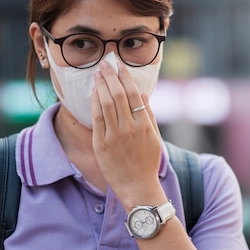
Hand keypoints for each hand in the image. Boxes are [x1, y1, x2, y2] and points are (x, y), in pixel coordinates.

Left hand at [91, 59, 162, 207]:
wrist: (137, 186)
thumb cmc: (147, 162)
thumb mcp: (155, 137)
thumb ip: (149, 114)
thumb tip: (143, 93)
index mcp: (144, 124)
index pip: (133, 94)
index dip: (125, 78)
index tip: (120, 65)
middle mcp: (129, 128)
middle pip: (118, 95)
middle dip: (111, 76)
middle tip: (105, 63)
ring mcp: (114, 136)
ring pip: (106, 104)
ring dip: (101, 85)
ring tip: (98, 73)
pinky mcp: (101, 144)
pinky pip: (97, 118)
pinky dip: (95, 102)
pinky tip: (93, 92)